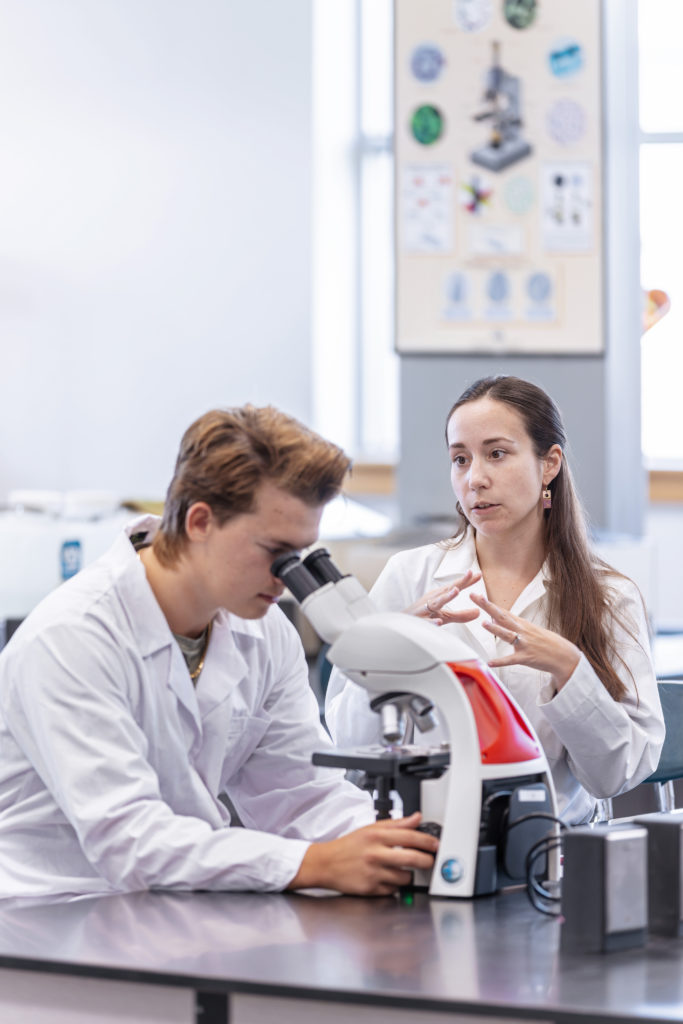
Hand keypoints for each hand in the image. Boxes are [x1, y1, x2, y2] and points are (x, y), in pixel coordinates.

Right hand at [287, 812, 438, 895]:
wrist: (325, 864)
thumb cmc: (348, 846)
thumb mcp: (370, 829)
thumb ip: (396, 824)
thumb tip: (417, 818)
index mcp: (376, 836)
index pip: (409, 836)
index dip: (426, 840)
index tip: (436, 844)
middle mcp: (375, 854)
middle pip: (411, 858)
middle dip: (426, 860)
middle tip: (430, 860)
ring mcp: (373, 873)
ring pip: (404, 877)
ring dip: (409, 875)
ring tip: (403, 869)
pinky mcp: (371, 889)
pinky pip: (393, 890)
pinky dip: (395, 886)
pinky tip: (389, 878)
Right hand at [404, 570, 480, 626]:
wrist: (402, 625)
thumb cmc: (424, 618)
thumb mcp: (444, 616)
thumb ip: (461, 615)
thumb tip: (478, 612)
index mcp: (438, 597)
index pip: (455, 587)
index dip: (466, 581)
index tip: (479, 574)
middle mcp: (432, 600)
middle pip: (447, 590)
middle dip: (458, 582)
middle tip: (469, 574)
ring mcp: (424, 610)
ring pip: (436, 603)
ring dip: (446, 597)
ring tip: (456, 591)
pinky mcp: (418, 622)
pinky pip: (425, 622)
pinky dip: (431, 622)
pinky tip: (438, 622)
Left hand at [469, 592, 579, 688]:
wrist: (563, 655)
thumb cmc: (545, 642)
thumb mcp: (530, 629)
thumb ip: (513, 625)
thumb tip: (496, 619)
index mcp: (522, 624)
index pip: (502, 611)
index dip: (489, 603)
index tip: (476, 595)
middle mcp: (522, 631)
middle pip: (502, 616)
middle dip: (488, 606)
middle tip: (475, 597)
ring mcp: (524, 644)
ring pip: (507, 635)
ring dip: (496, 629)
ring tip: (484, 623)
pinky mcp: (526, 658)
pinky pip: (511, 660)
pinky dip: (500, 662)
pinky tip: (489, 663)